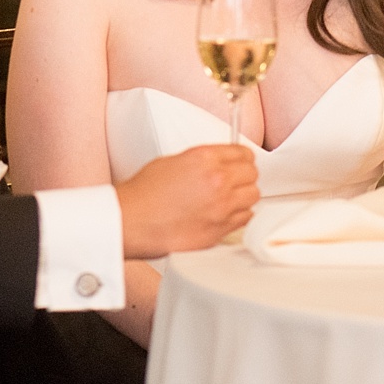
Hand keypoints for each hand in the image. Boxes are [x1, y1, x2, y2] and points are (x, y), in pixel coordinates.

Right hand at [115, 144, 258, 259]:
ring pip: (252, 197)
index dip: (242, 158)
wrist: (131, 221)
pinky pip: (244, 220)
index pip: (244, 153)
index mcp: (205, 158)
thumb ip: (202, 161)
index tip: (241, 163)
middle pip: (252, 175)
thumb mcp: (172, 161)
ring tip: (229, 200)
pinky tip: (223, 215)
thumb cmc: (144, 193)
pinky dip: (237, 217)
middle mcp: (217, 180)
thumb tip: (219, 164)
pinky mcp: (219, 230)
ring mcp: (221, 207)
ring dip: (243, 197)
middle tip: (234, 181)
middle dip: (244, 177)